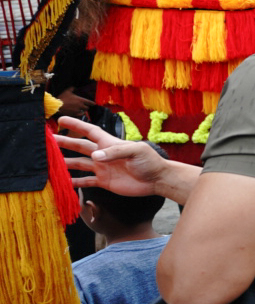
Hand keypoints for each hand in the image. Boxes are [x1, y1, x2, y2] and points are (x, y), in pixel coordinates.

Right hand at [54, 117, 168, 196]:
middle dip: (65, 143)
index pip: (90, 132)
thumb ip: (116, 152)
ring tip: (50, 164)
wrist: (157, 180)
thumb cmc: (150, 161)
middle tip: (49, 141)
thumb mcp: (136, 151)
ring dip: (66, 163)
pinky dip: (75, 182)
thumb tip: (95, 156)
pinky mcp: (104, 181)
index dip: (76, 125)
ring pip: (79, 164)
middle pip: (80, 147)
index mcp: (110, 144)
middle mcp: (103, 155)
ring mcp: (103, 168)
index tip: (61, 120)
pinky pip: (86, 181)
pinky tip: (63, 183)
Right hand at [55, 91, 92, 118]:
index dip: (92, 103)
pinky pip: (79, 116)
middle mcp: (80, 106)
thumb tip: (74, 87)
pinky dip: (79, 115)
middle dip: (86, 107)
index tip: (94, 104)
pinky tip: (78, 114)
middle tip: (85, 107)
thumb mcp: (67, 91)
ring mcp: (77, 111)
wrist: (57, 106)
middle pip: (87, 108)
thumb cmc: (62, 98)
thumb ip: (72, 88)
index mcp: (80, 100)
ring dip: (83, 111)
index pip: (89, 102)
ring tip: (81, 110)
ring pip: (84, 112)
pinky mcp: (74, 115)